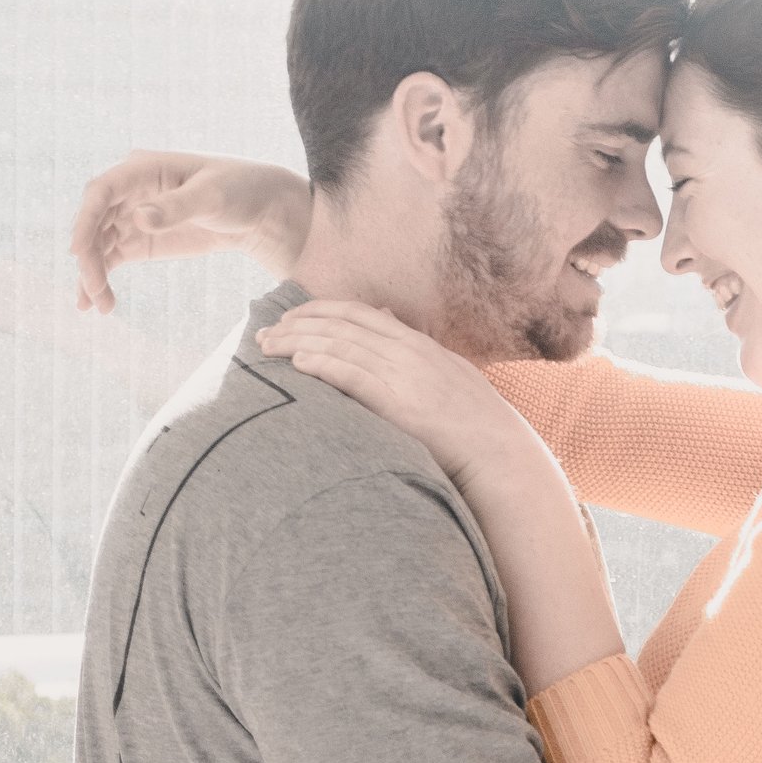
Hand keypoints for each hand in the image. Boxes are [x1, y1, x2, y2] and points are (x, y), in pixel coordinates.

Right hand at [69, 151, 311, 312]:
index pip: (102, 191)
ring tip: (97, 306)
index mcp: (143, 168)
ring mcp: (131, 216)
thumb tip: (139, 218)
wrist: (259, 211)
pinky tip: (98, 304)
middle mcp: (130, 190)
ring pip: (98, 244)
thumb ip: (176, 207)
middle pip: (94, 221)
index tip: (77, 251)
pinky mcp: (139, 240)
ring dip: (92, 274)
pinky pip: (110, 258)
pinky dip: (101, 279)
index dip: (84, 219)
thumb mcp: (212, 195)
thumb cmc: (238, 190)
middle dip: (88, 255)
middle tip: (93, 289)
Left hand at [257, 301, 541, 493]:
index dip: (319, 310)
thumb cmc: (473, 421)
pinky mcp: (399, 403)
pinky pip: (354, 375)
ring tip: (267, 347)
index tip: (290, 317)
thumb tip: (387, 318)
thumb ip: (415, 347)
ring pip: (340, 346)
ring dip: (298, 343)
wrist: (498, 451)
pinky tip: (298, 363)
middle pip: (341, 325)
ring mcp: (403, 375)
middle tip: (263, 333)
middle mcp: (407, 352)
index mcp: (417, 343)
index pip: (358, 313)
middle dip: (297, 324)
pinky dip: (324, 364)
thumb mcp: (447, 371)